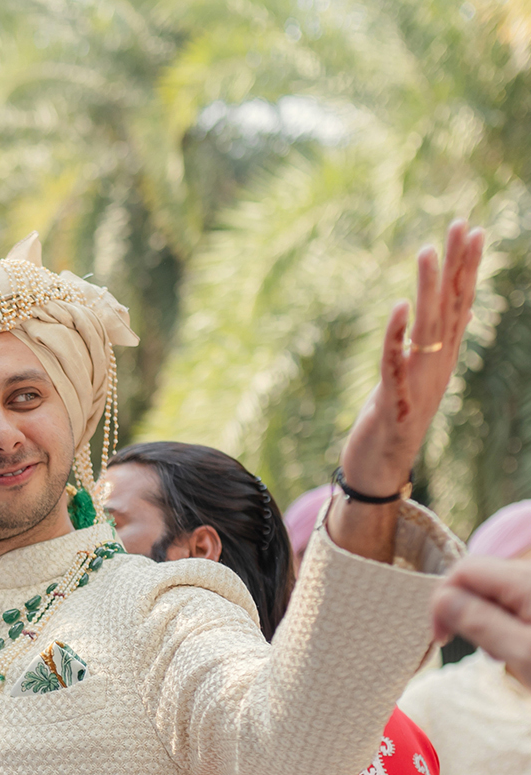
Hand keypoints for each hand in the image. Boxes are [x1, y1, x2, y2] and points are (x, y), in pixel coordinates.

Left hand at [336, 220, 483, 498]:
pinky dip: (397, 338)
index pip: (460, 307)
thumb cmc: (392, 424)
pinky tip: (398, 309)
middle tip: (461, 224)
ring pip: (426, 332)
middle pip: (450, 311)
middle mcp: (436, 371)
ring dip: (427, 291)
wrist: (376, 476)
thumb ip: (431, 346)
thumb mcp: (414, 380)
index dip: (467, 270)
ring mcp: (418, 389)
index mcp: (441, 362)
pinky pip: (394, 367)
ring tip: (427, 251)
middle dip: (455, 267)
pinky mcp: (394, 408)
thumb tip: (456, 312)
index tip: (473, 231)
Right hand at [432, 556, 530, 689]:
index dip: (442, 600)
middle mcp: (529, 574)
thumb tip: (439, 599)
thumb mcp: (521, 653)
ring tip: (503, 654)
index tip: (442, 640)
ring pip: (491, 591)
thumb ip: (480, 623)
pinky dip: (501, 622)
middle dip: (462, 611)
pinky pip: (509, 601)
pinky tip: (516, 647)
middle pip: (477, 577)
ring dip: (482, 620)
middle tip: (479, 651)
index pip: (463, 569)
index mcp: (524, 580)